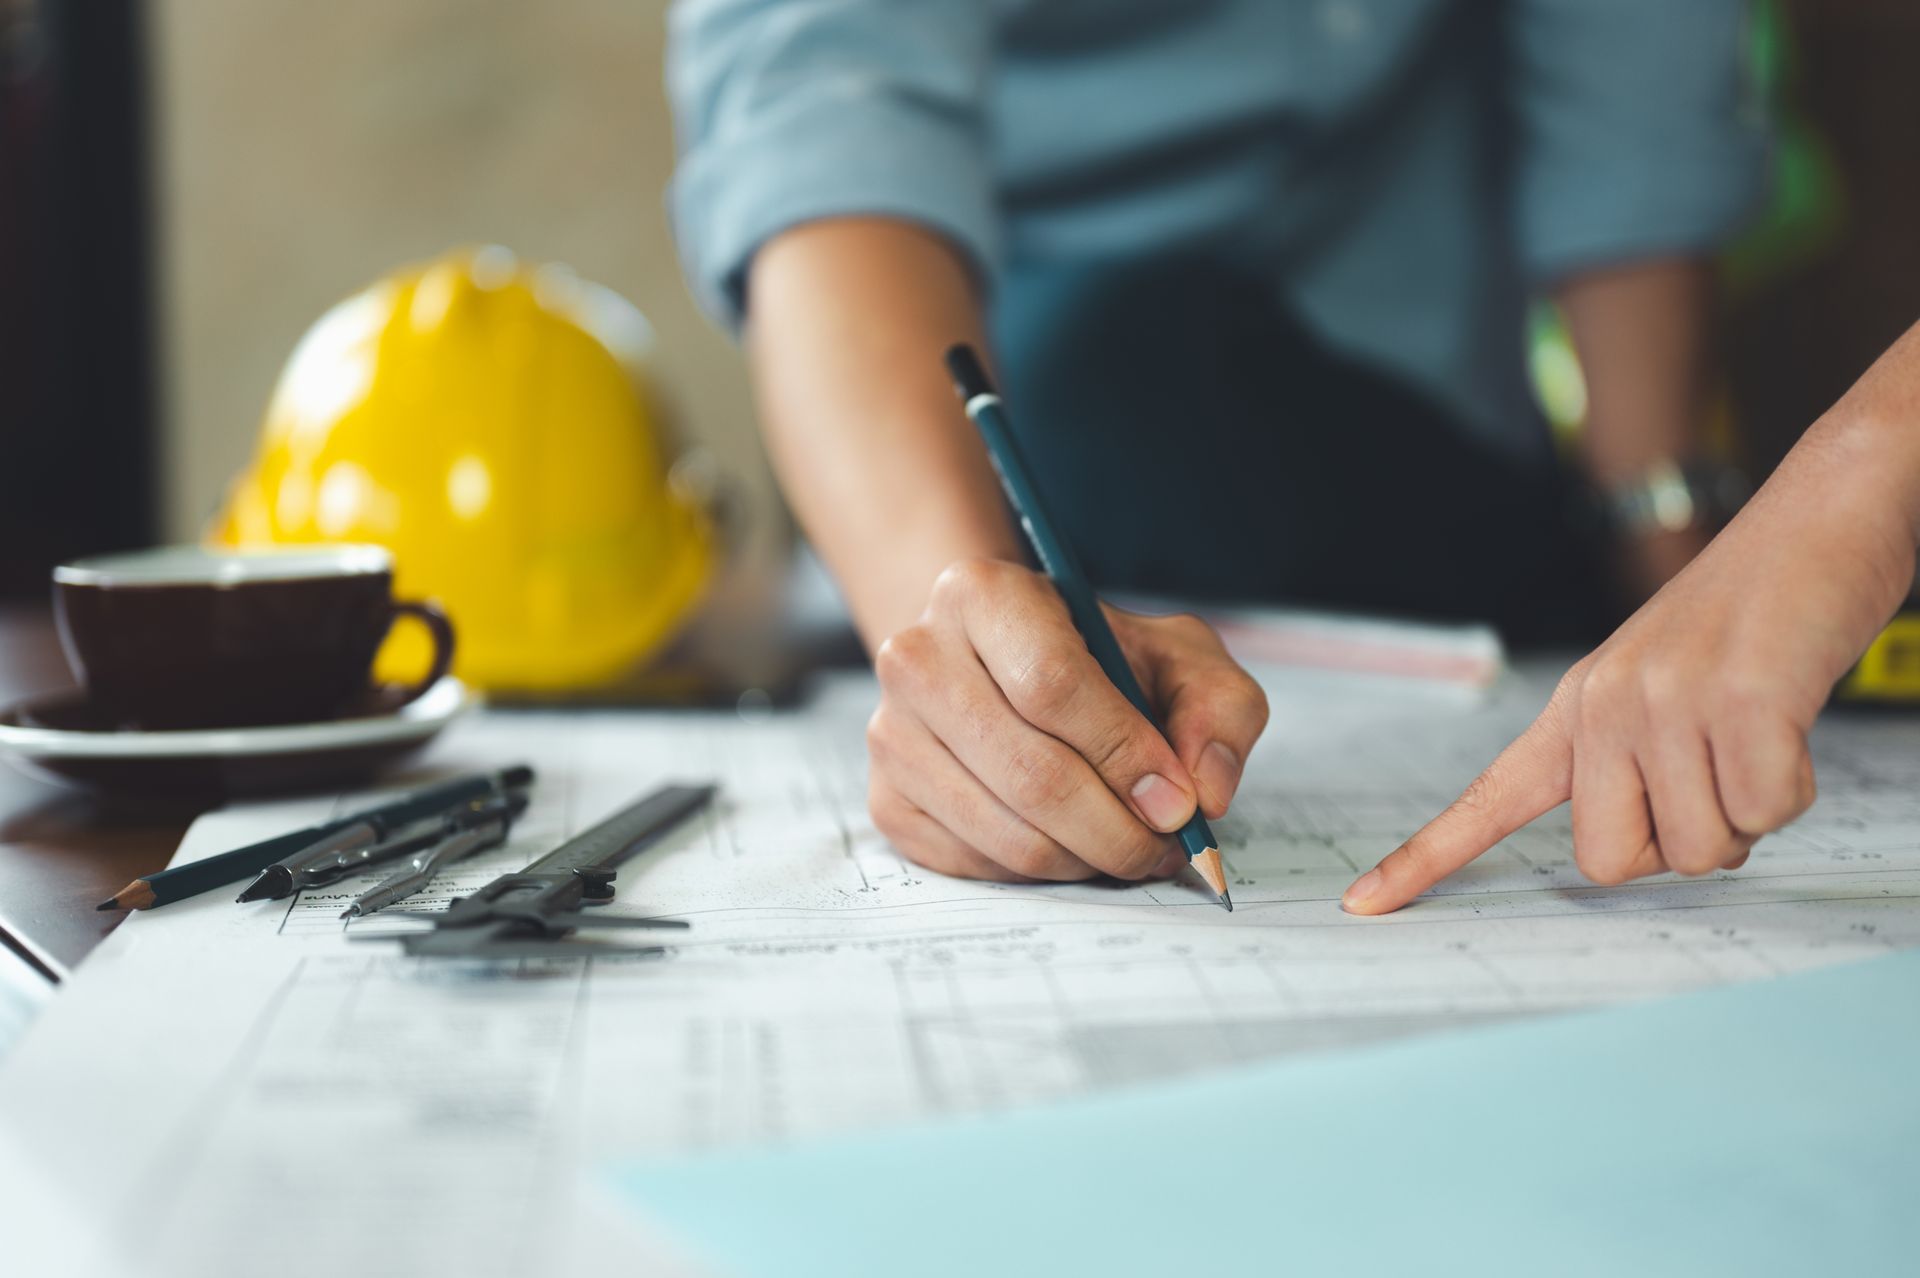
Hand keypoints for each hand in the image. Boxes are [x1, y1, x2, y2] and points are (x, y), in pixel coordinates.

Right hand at [867, 558, 1268, 881]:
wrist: (999, 667)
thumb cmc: (1096, 659)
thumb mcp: (1176, 655)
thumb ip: (1218, 708)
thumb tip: (1207, 792)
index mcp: (982, 593)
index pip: (1051, 683)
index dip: (1123, 753)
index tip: (1177, 799)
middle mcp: (916, 657)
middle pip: (1030, 773)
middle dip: (1118, 829)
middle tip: (1167, 846)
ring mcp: (891, 733)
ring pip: (1007, 833)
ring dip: (1088, 859)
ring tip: (1129, 845)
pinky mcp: (887, 800)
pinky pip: (978, 865)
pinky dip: (1043, 872)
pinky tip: (1072, 843)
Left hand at [1342, 416, 1916, 914]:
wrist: (1821, 518)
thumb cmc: (1753, 618)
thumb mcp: (1663, 689)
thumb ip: (1635, 765)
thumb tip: (1646, 853)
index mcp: (1575, 708)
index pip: (1488, 799)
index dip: (1424, 858)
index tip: (1361, 904)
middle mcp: (1603, 706)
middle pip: (1609, 864)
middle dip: (1677, 846)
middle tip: (1715, 777)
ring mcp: (1663, 703)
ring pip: (1700, 850)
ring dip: (1746, 812)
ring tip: (1758, 733)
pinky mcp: (1737, 704)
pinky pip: (1764, 813)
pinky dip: (1792, 787)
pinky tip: (1788, 720)